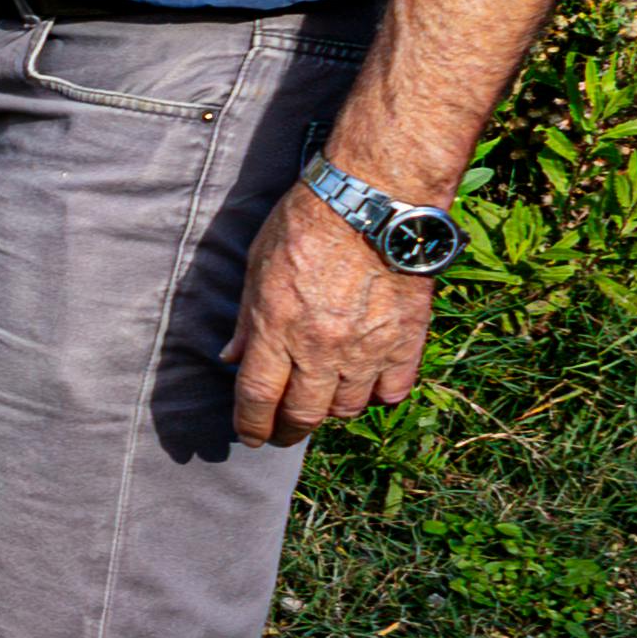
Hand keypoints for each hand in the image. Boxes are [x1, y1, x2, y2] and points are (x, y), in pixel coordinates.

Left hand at [225, 182, 435, 446]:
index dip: (251, 425)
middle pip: (303, 415)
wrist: (373, 202)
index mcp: (275, 331)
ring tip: (323, 404)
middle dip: (287, 431)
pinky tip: (369, 386)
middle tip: (282, 433)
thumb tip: (230, 357)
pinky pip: (394, 390)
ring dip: (332, 412)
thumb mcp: (256, 266)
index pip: (257, 399)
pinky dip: (380, 395)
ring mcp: (367, 349)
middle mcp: (320, 350)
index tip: (250, 435)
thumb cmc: (306, 225)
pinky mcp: (406, 341)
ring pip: (348, 409)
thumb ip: (245, 320)